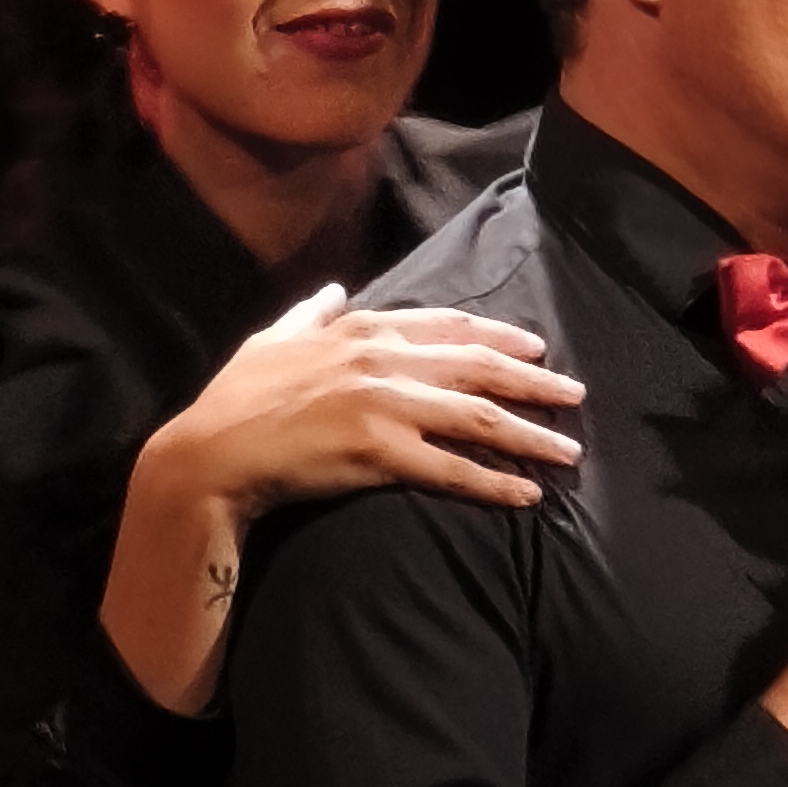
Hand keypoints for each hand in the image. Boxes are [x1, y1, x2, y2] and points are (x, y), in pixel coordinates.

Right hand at [103, 286, 581, 715]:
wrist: (210, 453)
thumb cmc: (237, 399)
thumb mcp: (272, 338)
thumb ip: (311, 312)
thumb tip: (332, 290)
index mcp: (361, 329)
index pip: (448, 326)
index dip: (499, 337)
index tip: (537, 347)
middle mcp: (381, 360)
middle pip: (478, 368)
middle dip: (534, 382)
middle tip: (577, 397)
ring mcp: (384, 406)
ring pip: (478, 417)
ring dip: (530, 436)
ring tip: (568, 452)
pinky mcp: (380, 454)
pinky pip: (453, 470)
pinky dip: (495, 483)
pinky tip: (527, 496)